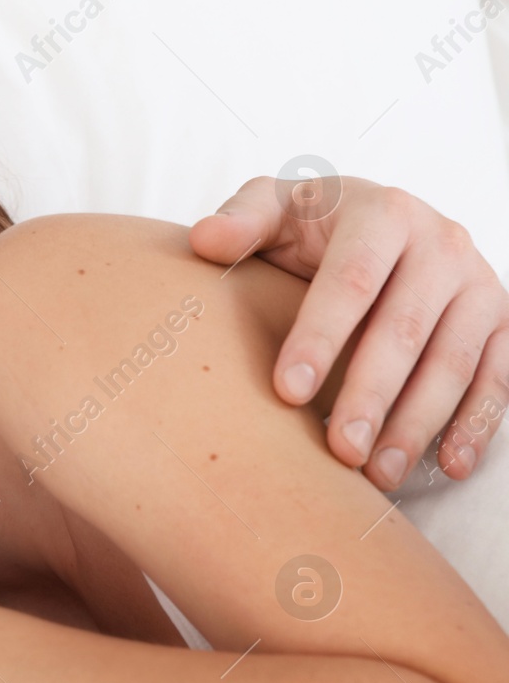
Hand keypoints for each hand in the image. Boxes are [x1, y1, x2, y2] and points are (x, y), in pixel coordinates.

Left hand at [189, 176, 508, 488]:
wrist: (373, 223)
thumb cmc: (309, 225)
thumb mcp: (272, 209)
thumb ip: (240, 222)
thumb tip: (203, 240)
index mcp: (383, 213)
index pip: (352, 280)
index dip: (320, 336)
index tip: (287, 392)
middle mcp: (442, 243)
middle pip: (406, 328)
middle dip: (372, 394)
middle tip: (340, 450)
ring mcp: (478, 284)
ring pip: (454, 360)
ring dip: (419, 421)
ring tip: (377, 473)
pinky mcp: (500, 321)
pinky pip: (498, 375)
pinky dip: (476, 423)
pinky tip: (447, 466)